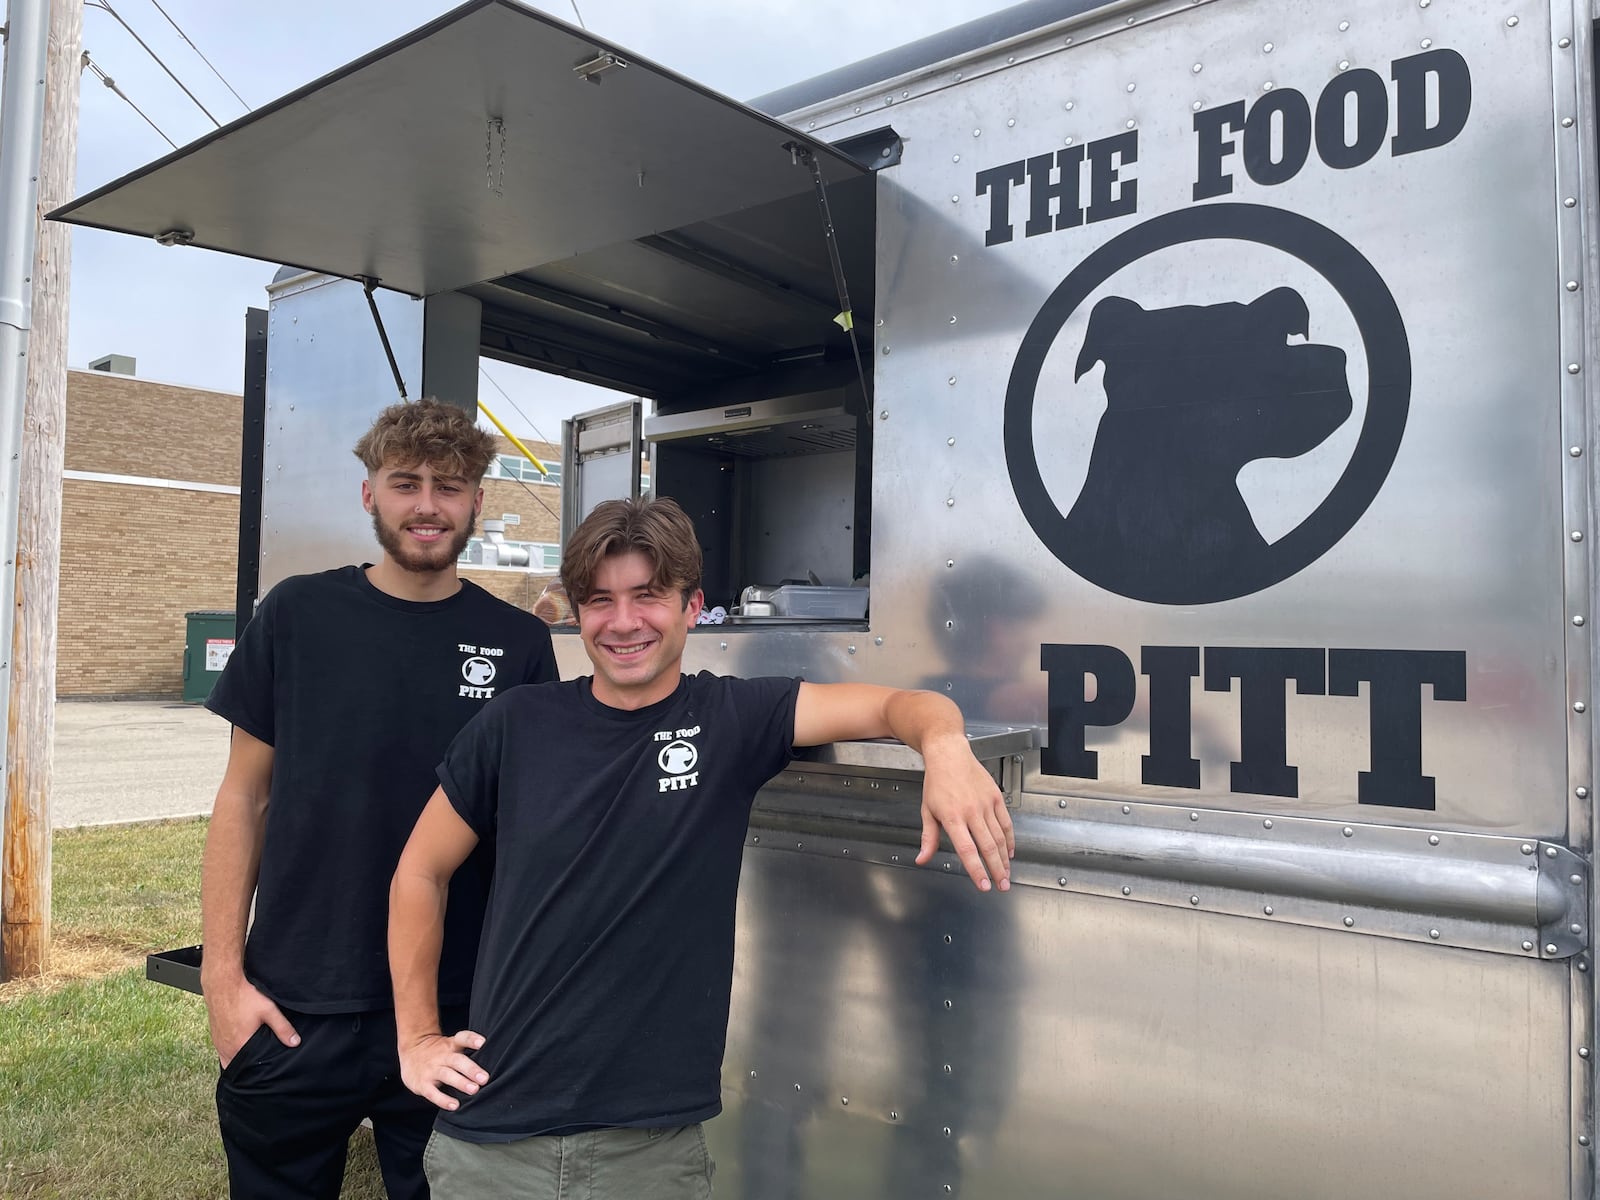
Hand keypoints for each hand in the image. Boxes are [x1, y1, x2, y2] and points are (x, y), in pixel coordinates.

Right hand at [205, 976, 298, 1066]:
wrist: (223, 983)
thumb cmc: (244, 996)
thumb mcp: (268, 1010)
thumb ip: (283, 1028)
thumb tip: (295, 1042)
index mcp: (238, 1046)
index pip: (245, 1070)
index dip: (254, 1073)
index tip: (263, 1073)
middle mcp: (225, 1047)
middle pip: (235, 1066)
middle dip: (246, 1068)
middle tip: (258, 1066)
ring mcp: (218, 1041)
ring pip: (227, 1058)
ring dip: (237, 1060)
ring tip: (251, 1057)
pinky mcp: (215, 1034)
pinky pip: (222, 1050)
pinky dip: (230, 1051)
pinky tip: (240, 1045)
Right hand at [399, 1030, 489, 1110]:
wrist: (410, 1051)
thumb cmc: (438, 1052)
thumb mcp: (450, 1045)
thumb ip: (466, 1052)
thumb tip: (494, 1062)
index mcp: (450, 1045)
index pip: (461, 1038)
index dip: (471, 1039)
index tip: (482, 1042)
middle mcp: (442, 1056)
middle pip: (457, 1060)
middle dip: (471, 1069)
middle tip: (485, 1078)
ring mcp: (431, 1070)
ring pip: (447, 1075)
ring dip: (461, 1082)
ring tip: (474, 1090)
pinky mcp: (422, 1084)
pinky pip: (433, 1093)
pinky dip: (443, 1100)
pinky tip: (455, 1106)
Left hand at [916, 733, 1014, 891]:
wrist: (949, 754)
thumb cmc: (937, 782)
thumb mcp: (927, 810)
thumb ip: (928, 838)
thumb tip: (922, 859)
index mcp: (952, 817)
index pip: (967, 850)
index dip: (976, 870)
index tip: (983, 885)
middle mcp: (971, 811)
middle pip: (987, 847)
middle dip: (996, 870)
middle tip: (1002, 886)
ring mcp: (986, 804)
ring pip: (999, 837)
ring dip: (1004, 859)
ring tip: (1006, 874)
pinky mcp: (996, 797)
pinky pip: (1006, 823)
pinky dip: (1009, 839)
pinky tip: (1009, 852)